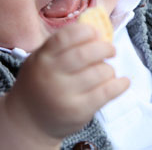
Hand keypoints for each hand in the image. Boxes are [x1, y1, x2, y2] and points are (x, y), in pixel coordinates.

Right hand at [0, 23, 128, 147]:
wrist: (28, 121)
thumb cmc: (40, 84)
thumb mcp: (42, 60)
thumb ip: (63, 46)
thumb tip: (97, 29)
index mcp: (42, 58)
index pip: (66, 37)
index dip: (86, 31)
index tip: (96, 33)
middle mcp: (51, 76)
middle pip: (85, 54)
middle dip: (104, 48)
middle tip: (111, 50)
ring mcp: (64, 95)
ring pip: (99, 72)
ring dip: (109, 69)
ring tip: (106, 71)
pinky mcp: (78, 111)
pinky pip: (106, 93)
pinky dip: (120, 85)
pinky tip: (123, 82)